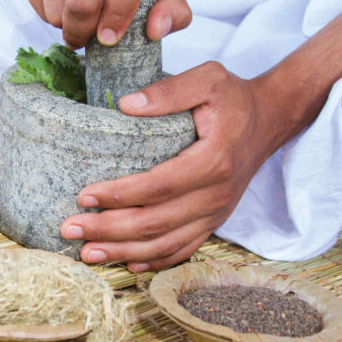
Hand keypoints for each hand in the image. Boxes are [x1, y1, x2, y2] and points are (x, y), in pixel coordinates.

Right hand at [17, 0, 190, 47]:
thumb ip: (173, 10)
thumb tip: (156, 30)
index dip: (119, 17)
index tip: (111, 39)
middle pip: (82, 1)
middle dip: (85, 32)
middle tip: (90, 39)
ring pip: (56, 9)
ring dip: (67, 26)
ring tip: (80, 17)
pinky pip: (37, 5)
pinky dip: (50, 16)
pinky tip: (63, 3)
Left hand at [60, 62, 281, 270]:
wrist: (270, 120)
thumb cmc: (234, 98)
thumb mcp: (207, 78)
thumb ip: (168, 91)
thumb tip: (125, 105)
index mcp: (213, 161)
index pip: (158, 187)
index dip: (120, 195)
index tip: (84, 195)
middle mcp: (216, 194)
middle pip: (156, 223)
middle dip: (109, 230)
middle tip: (70, 229)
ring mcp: (216, 213)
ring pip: (166, 243)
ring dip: (124, 252)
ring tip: (88, 252)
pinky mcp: (215, 221)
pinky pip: (184, 249)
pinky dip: (154, 260)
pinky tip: (127, 263)